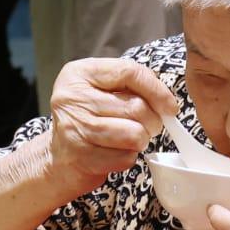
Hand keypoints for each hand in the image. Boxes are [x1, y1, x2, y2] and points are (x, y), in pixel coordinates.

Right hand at [46, 58, 180, 197]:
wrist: (59, 156)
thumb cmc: (88, 117)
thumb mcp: (101, 88)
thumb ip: (130, 84)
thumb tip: (166, 101)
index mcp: (79, 73)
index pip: (129, 72)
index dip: (157, 90)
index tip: (170, 106)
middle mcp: (72, 98)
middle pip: (136, 107)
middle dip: (152, 120)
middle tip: (147, 126)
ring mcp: (75, 128)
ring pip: (134, 134)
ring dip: (141, 139)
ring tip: (132, 138)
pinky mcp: (81, 157)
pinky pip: (125, 158)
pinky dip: (129, 157)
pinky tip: (116, 152)